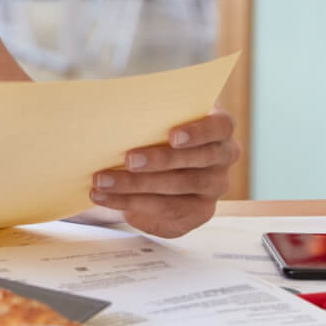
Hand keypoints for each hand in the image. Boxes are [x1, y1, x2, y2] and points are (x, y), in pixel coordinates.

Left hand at [88, 108, 240, 237]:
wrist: (152, 164)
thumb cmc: (154, 130)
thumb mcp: (156, 119)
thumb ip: (150, 116)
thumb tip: (114, 114)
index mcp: (218, 127)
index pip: (220, 126)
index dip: (199, 132)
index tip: (172, 136)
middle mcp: (223, 157)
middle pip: (199, 159)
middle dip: (161, 160)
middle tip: (128, 159)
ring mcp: (213, 186)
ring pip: (178, 187)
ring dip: (136, 185)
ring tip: (102, 181)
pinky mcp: (199, 211)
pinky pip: (165, 209)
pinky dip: (129, 202)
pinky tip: (104, 197)